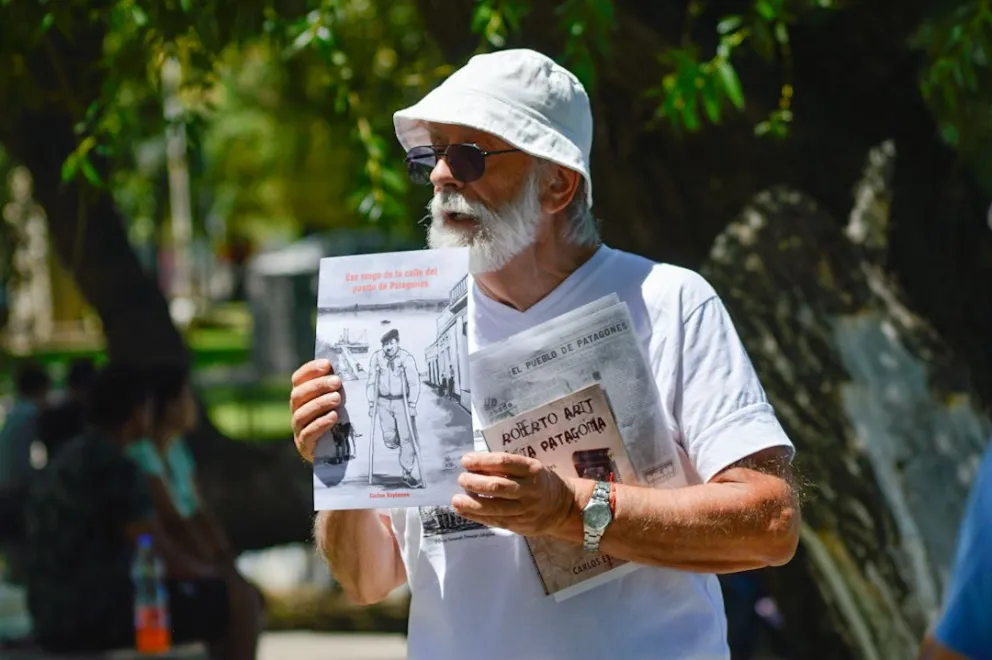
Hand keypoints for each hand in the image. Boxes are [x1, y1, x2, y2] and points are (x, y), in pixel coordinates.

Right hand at [290, 359, 342, 462]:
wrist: (335, 451)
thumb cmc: (338, 419)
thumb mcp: (336, 401)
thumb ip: (336, 386)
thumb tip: (350, 366)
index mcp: (301, 396)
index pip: (298, 378)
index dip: (310, 370)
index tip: (327, 364)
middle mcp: (296, 410)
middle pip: (299, 394)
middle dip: (318, 386)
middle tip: (337, 382)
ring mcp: (298, 428)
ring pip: (301, 414)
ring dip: (319, 404)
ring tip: (337, 398)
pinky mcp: (305, 445)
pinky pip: (308, 433)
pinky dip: (320, 423)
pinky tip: (333, 417)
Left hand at [452, 452, 577, 536]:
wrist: (563, 507)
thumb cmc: (541, 482)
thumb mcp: (531, 467)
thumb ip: (508, 466)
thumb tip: (476, 464)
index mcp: (533, 470)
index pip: (505, 462)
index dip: (483, 461)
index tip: (466, 460)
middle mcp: (530, 490)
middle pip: (498, 486)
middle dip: (475, 483)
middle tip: (461, 479)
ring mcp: (525, 510)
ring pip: (495, 507)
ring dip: (472, 503)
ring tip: (456, 500)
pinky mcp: (520, 525)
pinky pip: (495, 521)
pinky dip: (477, 516)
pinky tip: (463, 511)